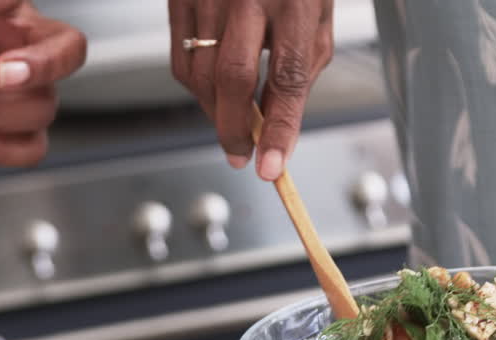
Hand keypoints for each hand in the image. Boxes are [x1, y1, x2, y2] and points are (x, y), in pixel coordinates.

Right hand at [169, 0, 333, 180]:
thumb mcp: (315, 21)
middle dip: (235, 128)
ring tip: (233, 121)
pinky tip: (213, 92)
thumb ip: (299, 72)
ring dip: (216, 112)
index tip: (271, 167)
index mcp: (295, 1)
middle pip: (232, 78)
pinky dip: (196, 89)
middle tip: (241, 154)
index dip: (279, 129)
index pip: (287, 78)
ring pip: (201, 75)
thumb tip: (278, 129)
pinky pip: (180, 60)